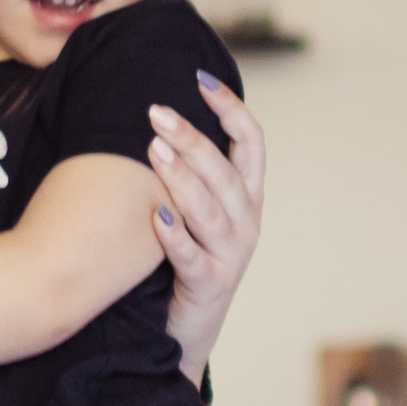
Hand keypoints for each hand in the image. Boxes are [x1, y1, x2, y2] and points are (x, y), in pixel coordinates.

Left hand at [153, 78, 266, 382]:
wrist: (188, 327)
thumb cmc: (187, 255)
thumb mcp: (200, 208)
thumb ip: (192, 168)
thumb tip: (160, 112)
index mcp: (247, 196)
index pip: (252, 142)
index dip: (230, 107)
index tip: (200, 78)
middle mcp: (246, 221)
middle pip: (226, 171)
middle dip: (193, 138)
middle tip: (156, 112)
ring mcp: (231, 255)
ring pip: (210, 210)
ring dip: (182, 178)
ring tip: (154, 149)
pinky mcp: (209, 285)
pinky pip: (191, 257)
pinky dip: (175, 235)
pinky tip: (156, 215)